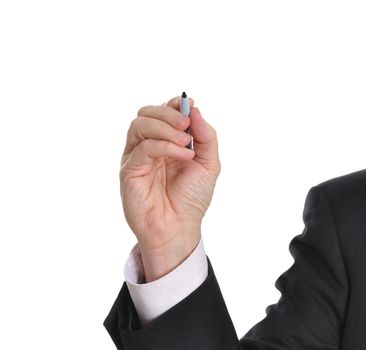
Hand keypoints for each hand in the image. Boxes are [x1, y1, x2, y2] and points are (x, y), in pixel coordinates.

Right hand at [120, 96, 220, 281]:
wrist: (179, 227)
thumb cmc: (192, 198)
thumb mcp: (209, 164)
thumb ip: (205, 136)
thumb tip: (194, 108)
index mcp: (166, 143)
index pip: (162, 112)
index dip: (174, 104)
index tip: (189, 105)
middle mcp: (149, 146)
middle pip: (147, 113)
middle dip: (168, 113)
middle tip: (186, 125)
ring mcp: (137, 157)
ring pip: (139, 125)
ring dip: (164, 127)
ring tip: (185, 142)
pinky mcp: (129, 170)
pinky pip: (143, 147)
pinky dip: (165, 146)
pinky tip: (184, 156)